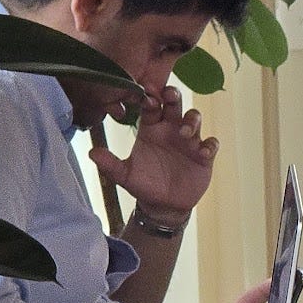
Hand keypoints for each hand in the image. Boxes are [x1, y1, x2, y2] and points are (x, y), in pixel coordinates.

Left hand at [93, 85, 216, 224]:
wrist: (163, 206)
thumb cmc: (143, 185)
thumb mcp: (125, 175)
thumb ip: (110, 163)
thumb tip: (91, 153)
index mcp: (150, 129)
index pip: (151, 105)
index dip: (150, 97)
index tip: (146, 96)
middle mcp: (170, 129)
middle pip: (175, 103)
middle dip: (173, 95)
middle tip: (170, 96)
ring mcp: (188, 141)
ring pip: (194, 118)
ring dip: (191, 120)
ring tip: (185, 132)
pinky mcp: (203, 155)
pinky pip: (211, 143)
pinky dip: (209, 145)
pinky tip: (202, 153)